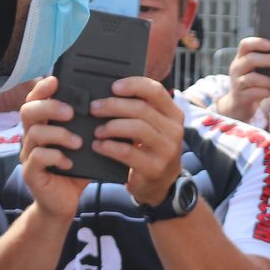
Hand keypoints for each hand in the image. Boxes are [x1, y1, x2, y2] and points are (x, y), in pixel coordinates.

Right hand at [16, 76, 88, 221]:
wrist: (64, 203)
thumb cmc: (76, 170)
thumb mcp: (87, 145)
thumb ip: (94, 128)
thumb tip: (119, 108)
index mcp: (44, 125)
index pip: (36, 99)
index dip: (43, 87)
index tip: (57, 80)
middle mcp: (32, 136)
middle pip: (28, 110)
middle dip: (50, 107)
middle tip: (71, 113)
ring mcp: (29, 155)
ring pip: (34, 133)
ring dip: (58, 134)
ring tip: (78, 143)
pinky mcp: (31, 173)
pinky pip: (38, 158)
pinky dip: (56, 157)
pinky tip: (70, 163)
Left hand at [89, 76, 186, 206]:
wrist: (160, 185)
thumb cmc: (150, 150)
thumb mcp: (153, 127)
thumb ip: (141, 110)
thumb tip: (109, 92)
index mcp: (174, 114)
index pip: (156, 91)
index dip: (133, 85)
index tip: (113, 86)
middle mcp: (174, 131)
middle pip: (141, 108)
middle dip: (113, 105)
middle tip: (95, 108)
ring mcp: (167, 150)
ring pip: (136, 128)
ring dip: (111, 126)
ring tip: (97, 130)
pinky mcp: (155, 168)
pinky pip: (127, 152)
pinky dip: (108, 147)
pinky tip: (98, 146)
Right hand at [216, 36, 269, 121]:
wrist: (241, 105)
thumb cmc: (257, 83)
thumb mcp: (259, 69)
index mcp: (242, 57)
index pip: (245, 44)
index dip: (257, 42)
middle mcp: (237, 68)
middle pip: (250, 59)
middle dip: (268, 60)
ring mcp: (237, 83)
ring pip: (252, 78)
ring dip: (268, 80)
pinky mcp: (240, 97)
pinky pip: (253, 93)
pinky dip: (265, 92)